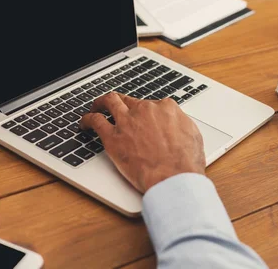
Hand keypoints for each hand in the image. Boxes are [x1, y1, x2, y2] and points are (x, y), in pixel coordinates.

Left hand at [80, 93, 205, 192]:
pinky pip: (95, 121)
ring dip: (101, 102)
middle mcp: (146, 110)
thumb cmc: (186, 163)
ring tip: (96, 106)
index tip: (145, 120)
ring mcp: (128, 121)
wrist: (174, 178)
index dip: (148, 113)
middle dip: (124, 102)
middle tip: (118, 107)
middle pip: (130, 100)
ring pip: (110, 102)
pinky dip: (87, 119)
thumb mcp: (193, 136)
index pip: (154, 104)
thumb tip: (177, 125)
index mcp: (166, 108)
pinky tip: (84, 123)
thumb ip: (181, 125)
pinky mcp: (112, 137)